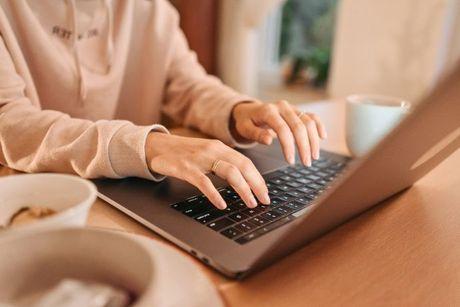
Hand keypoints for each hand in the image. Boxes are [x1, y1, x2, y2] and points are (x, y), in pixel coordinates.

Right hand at [145, 133, 269, 209]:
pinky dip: (215, 194)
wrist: (156, 146)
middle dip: (257, 184)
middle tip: (264, 200)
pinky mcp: (185, 168)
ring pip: (229, 172)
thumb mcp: (206, 154)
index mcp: (220, 147)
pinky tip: (222, 204)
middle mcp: (213, 150)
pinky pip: (204, 182)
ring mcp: (200, 158)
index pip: (246, 162)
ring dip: (243, 189)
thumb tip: (242, 181)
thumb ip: (222, 163)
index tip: (265, 192)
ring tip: (250, 203)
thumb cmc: (182, 153)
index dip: (258, 178)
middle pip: (243, 166)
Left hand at [231, 100, 326, 165]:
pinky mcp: (297, 110)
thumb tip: (268, 140)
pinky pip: (312, 116)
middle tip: (306, 163)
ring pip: (308, 122)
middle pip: (299, 126)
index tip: (290, 161)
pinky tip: (322, 137)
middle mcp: (282, 107)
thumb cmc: (247, 122)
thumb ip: (256, 134)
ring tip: (314, 156)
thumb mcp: (245, 128)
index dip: (288, 146)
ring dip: (313, 140)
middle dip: (304, 146)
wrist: (249, 110)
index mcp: (268, 111)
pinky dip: (319, 126)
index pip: (282, 129)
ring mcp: (291, 108)